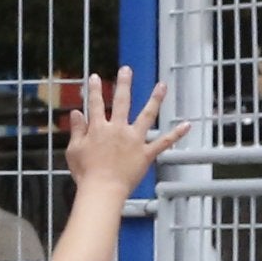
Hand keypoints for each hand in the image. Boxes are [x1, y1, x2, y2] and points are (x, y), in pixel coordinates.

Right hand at [67, 68, 189, 192]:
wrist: (102, 190)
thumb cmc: (86, 174)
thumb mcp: (74, 150)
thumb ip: (77, 130)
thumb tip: (75, 113)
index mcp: (99, 128)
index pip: (95, 104)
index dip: (94, 90)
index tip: (94, 77)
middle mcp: (118, 129)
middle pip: (121, 102)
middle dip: (123, 84)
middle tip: (126, 70)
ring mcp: (134, 140)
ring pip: (146, 115)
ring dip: (155, 99)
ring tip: (162, 86)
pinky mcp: (145, 154)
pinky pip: (163, 142)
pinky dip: (176, 134)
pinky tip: (187, 125)